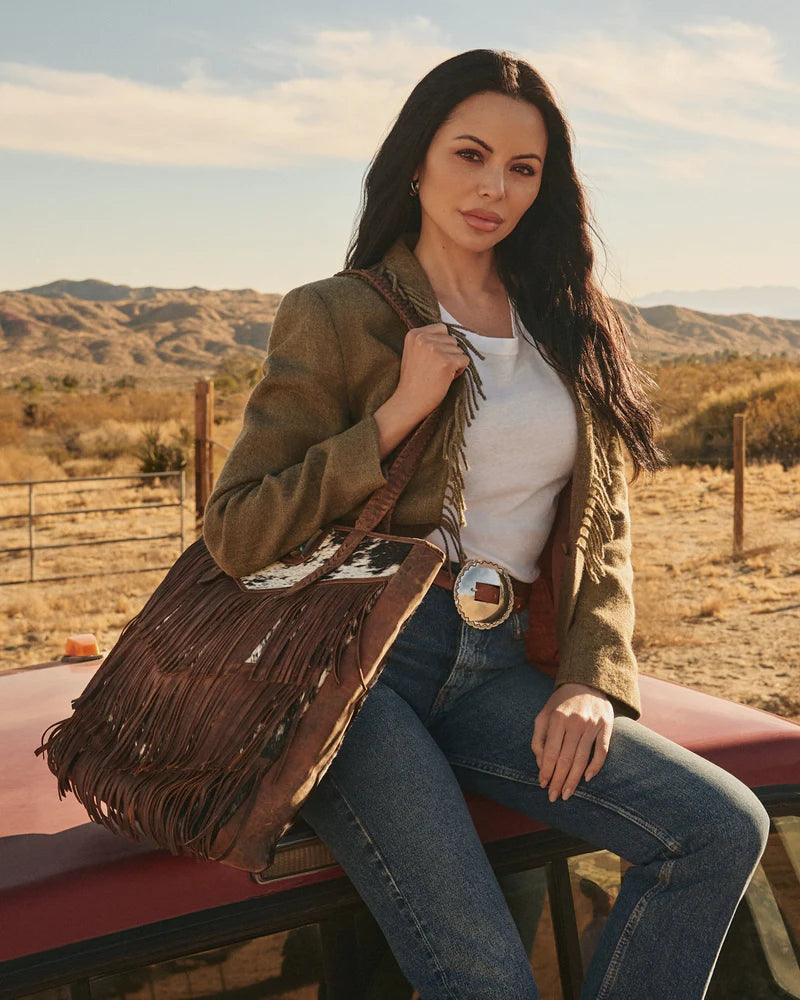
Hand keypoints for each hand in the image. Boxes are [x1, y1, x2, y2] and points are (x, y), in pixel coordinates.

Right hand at [392, 324, 469, 421]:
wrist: (409, 401)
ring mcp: (435, 349)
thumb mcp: (414, 352)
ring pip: (459, 350)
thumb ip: (427, 341)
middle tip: (435, 369)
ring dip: (454, 362)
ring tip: (439, 374)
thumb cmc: (414, 380)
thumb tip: (451, 335)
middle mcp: (423, 338)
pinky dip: (460, 370)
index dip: (442, 344)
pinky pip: (465, 360)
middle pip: (452, 339)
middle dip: (449, 353)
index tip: (432, 359)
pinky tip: (446, 378)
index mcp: (414, 334)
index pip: (442, 329)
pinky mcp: (447, 362)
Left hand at [531, 683, 613, 801]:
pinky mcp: (606, 727)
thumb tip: (540, 763)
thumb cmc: (561, 702)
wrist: (587, 682)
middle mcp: (576, 722)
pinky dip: (595, 767)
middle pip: (566, 759)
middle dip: (558, 780)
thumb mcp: (544, 714)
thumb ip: (539, 738)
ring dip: (574, 780)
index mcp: (557, 718)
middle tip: (553, 797)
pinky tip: (586, 778)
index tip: (542, 784)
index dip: (546, 770)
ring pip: (583, 759)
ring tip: (566, 794)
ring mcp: (592, 725)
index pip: (551, 752)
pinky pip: (602, 752)